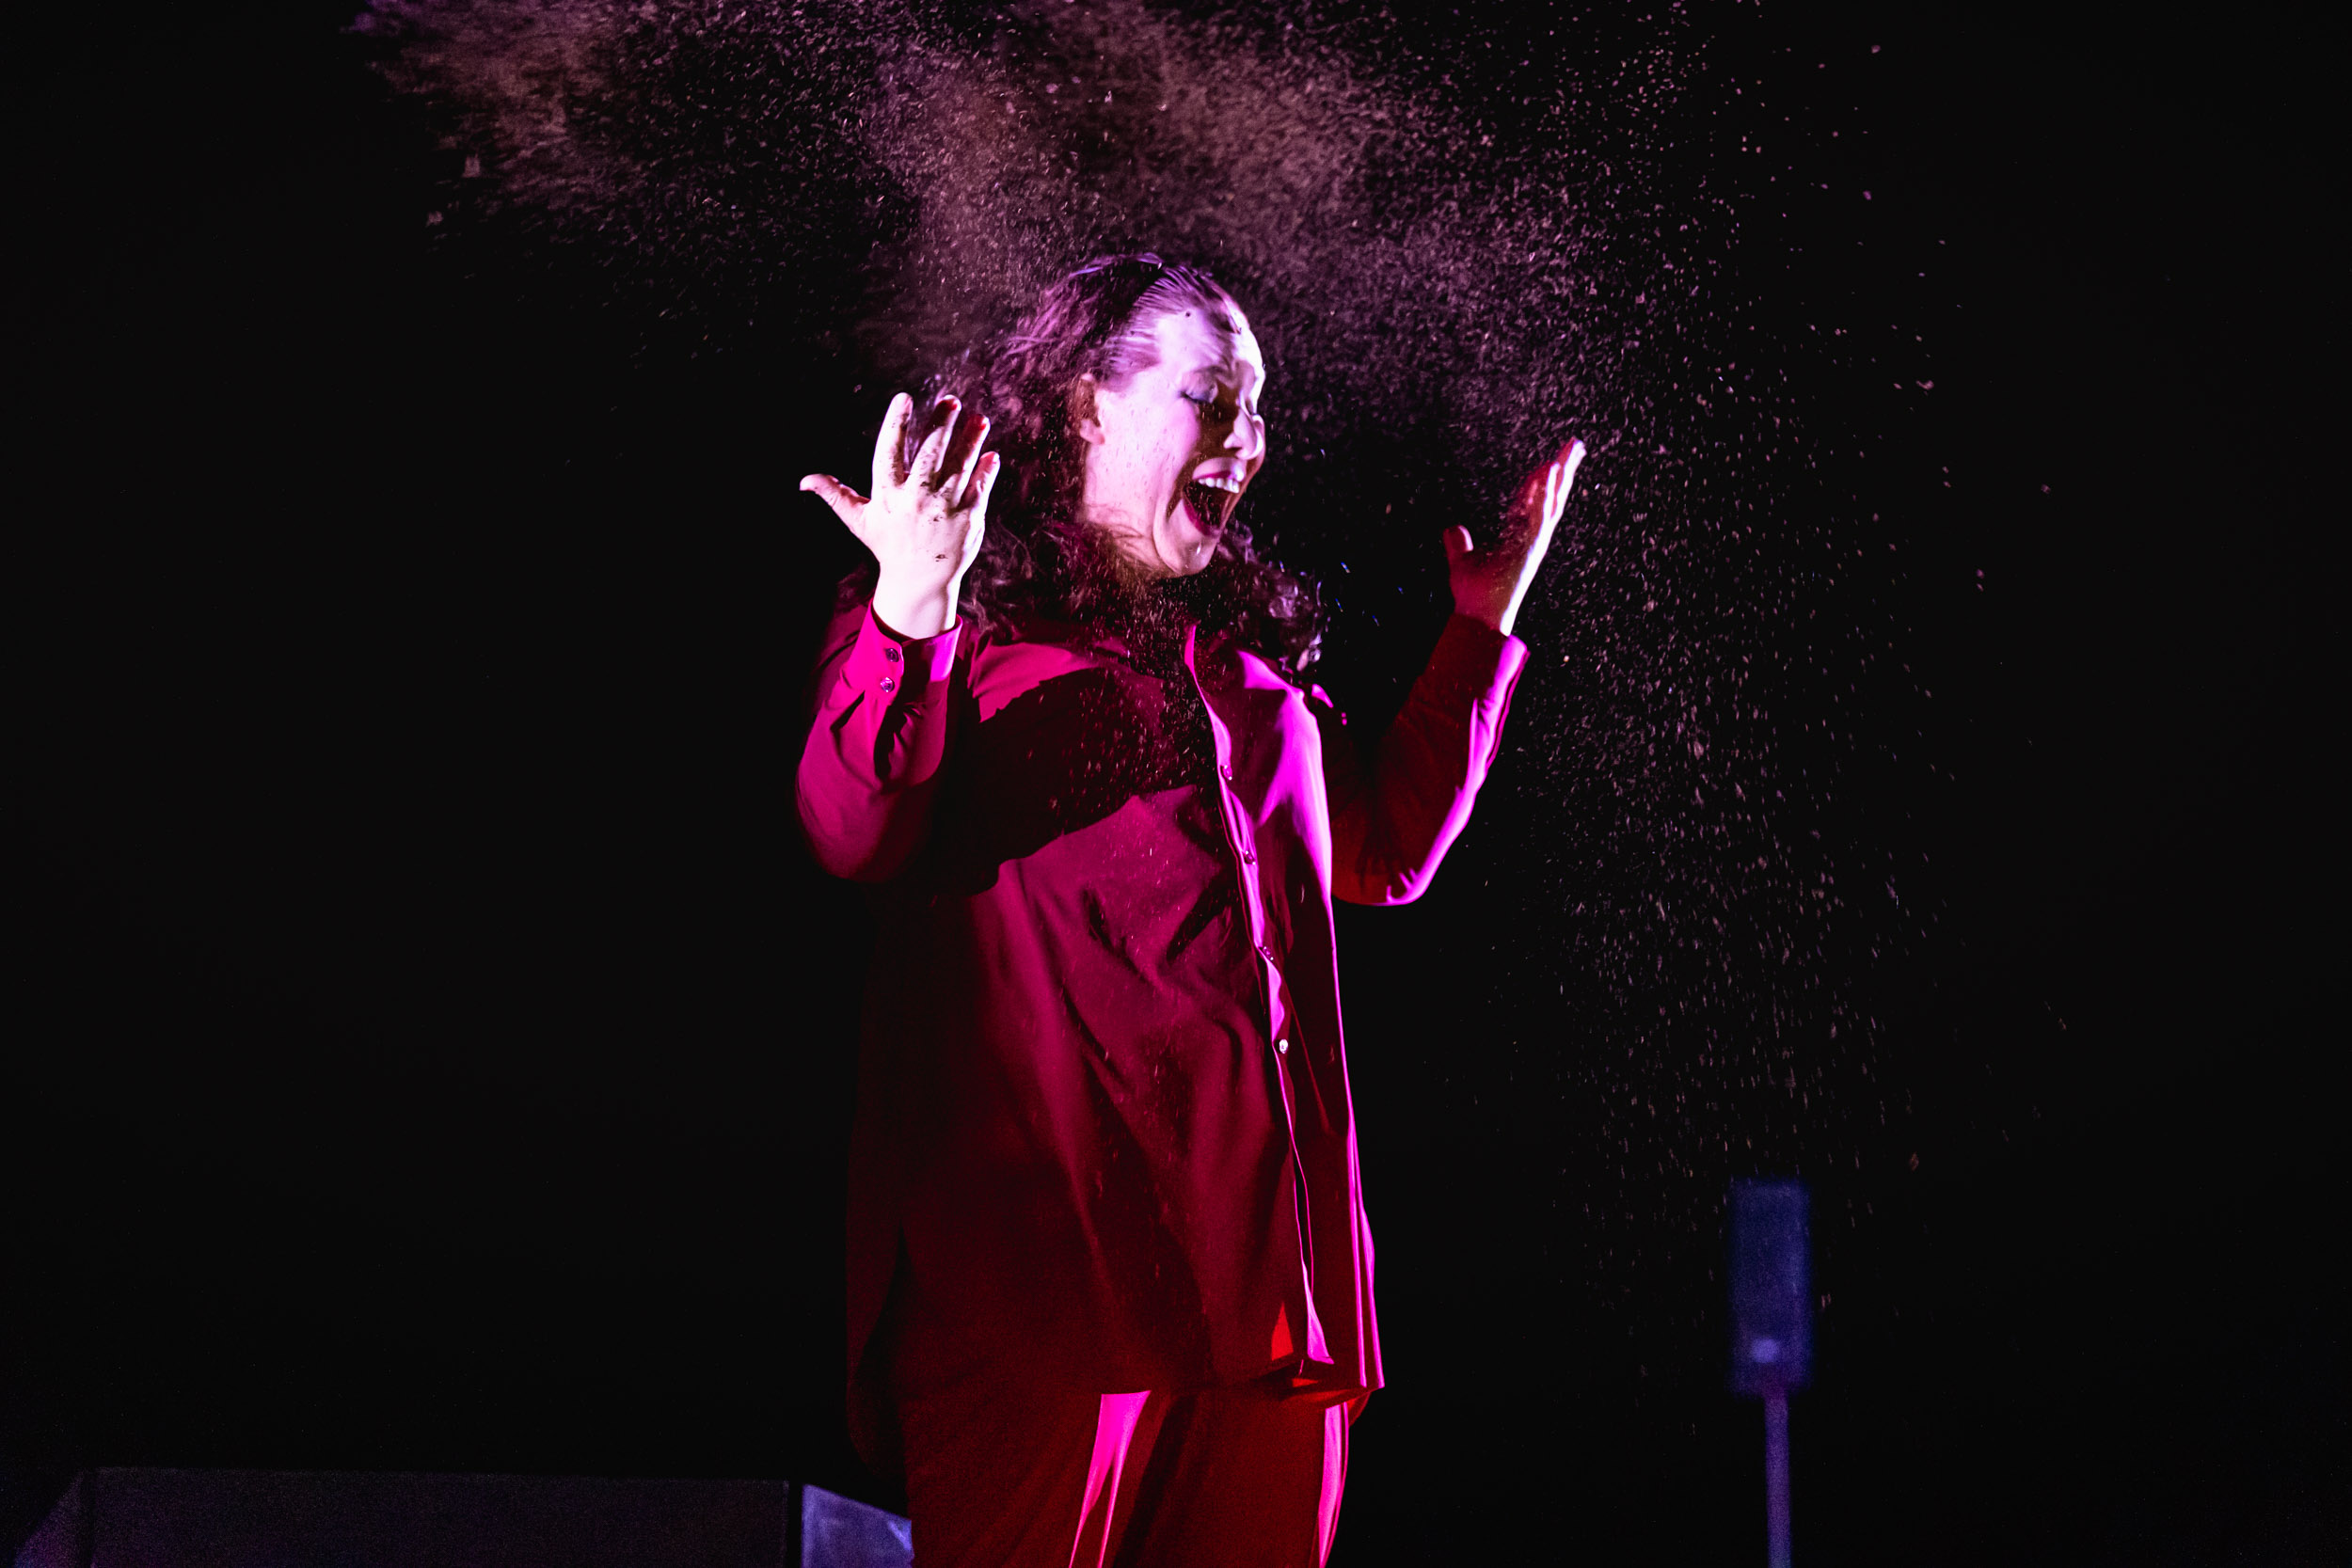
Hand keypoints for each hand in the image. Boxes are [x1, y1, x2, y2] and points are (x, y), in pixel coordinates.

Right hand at [802, 393, 1000, 638]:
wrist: (919, 581)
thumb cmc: (888, 545)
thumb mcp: (860, 521)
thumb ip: (836, 496)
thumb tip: (805, 481)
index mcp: (889, 495)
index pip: (890, 451)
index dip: (896, 423)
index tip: (904, 398)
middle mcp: (917, 499)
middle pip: (931, 454)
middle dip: (942, 425)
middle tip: (951, 401)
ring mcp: (945, 509)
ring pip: (960, 466)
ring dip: (971, 440)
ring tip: (979, 420)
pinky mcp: (968, 518)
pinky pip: (979, 487)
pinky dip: (986, 470)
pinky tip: (990, 453)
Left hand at [1442, 437, 1586, 637]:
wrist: (1477, 617)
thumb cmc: (1474, 596)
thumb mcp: (1462, 562)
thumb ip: (1459, 545)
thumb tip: (1452, 528)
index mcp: (1517, 538)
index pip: (1531, 502)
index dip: (1538, 481)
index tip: (1546, 461)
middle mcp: (1531, 537)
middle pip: (1551, 497)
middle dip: (1563, 470)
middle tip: (1575, 445)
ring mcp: (1533, 540)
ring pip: (1551, 500)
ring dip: (1561, 474)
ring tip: (1570, 449)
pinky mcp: (1530, 545)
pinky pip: (1540, 513)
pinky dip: (1544, 491)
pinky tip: (1549, 470)